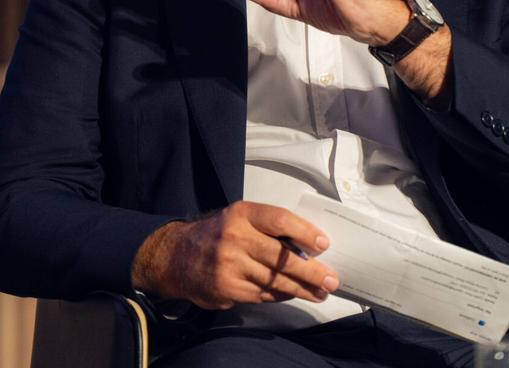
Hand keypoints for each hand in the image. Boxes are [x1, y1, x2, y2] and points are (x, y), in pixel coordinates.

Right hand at [131, 200, 338, 309]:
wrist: (176, 257)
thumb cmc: (218, 234)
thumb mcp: (238, 218)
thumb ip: (268, 228)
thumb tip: (309, 246)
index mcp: (241, 214)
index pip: (279, 220)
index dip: (305, 232)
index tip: (324, 244)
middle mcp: (234, 238)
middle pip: (282, 257)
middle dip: (312, 271)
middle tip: (332, 280)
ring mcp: (230, 266)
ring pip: (276, 281)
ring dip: (303, 289)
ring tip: (320, 292)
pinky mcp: (227, 289)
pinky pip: (263, 294)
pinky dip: (281, 295)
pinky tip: (293, 294)